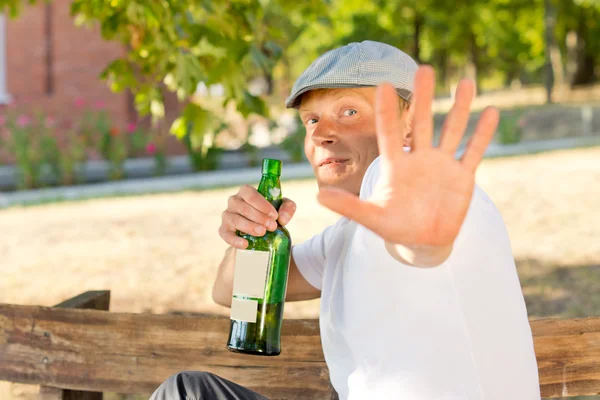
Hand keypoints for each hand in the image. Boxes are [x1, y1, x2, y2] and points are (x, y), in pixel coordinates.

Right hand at [219, 184, 296, 248]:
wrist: (261, 228)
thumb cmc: (270, 213)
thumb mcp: (283, 207)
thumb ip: (288, 207)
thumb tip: (282, 219)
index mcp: (245, 191)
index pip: (251, 195)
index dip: (262, 205)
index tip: (274, 216)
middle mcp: (234, 201)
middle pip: (244, 208)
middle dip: (259, 218)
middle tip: (272, 226)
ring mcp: (227, 215)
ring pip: (236, 220)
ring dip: (250, 227)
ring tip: (262, 233)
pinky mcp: (224, 229)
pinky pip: (225, 234)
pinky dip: (234, 240)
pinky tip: (245, 244)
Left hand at [317, 65, 498, 247]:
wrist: (423, 241)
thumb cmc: (395, 227)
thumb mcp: (371, 218)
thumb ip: (348, 207)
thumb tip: (318, 196)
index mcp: (396, 166)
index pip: (389, 133)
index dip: (385, 111)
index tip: (382, 84)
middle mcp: (419, 159)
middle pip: (422, 124)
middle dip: (423, 98)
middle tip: (423, 69)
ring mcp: (442, 165)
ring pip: (451, 131)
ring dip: (458, 108)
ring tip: (465, 81)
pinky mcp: (462, 177)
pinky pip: (473, 152)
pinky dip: (482, 134)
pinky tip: (491, 112)